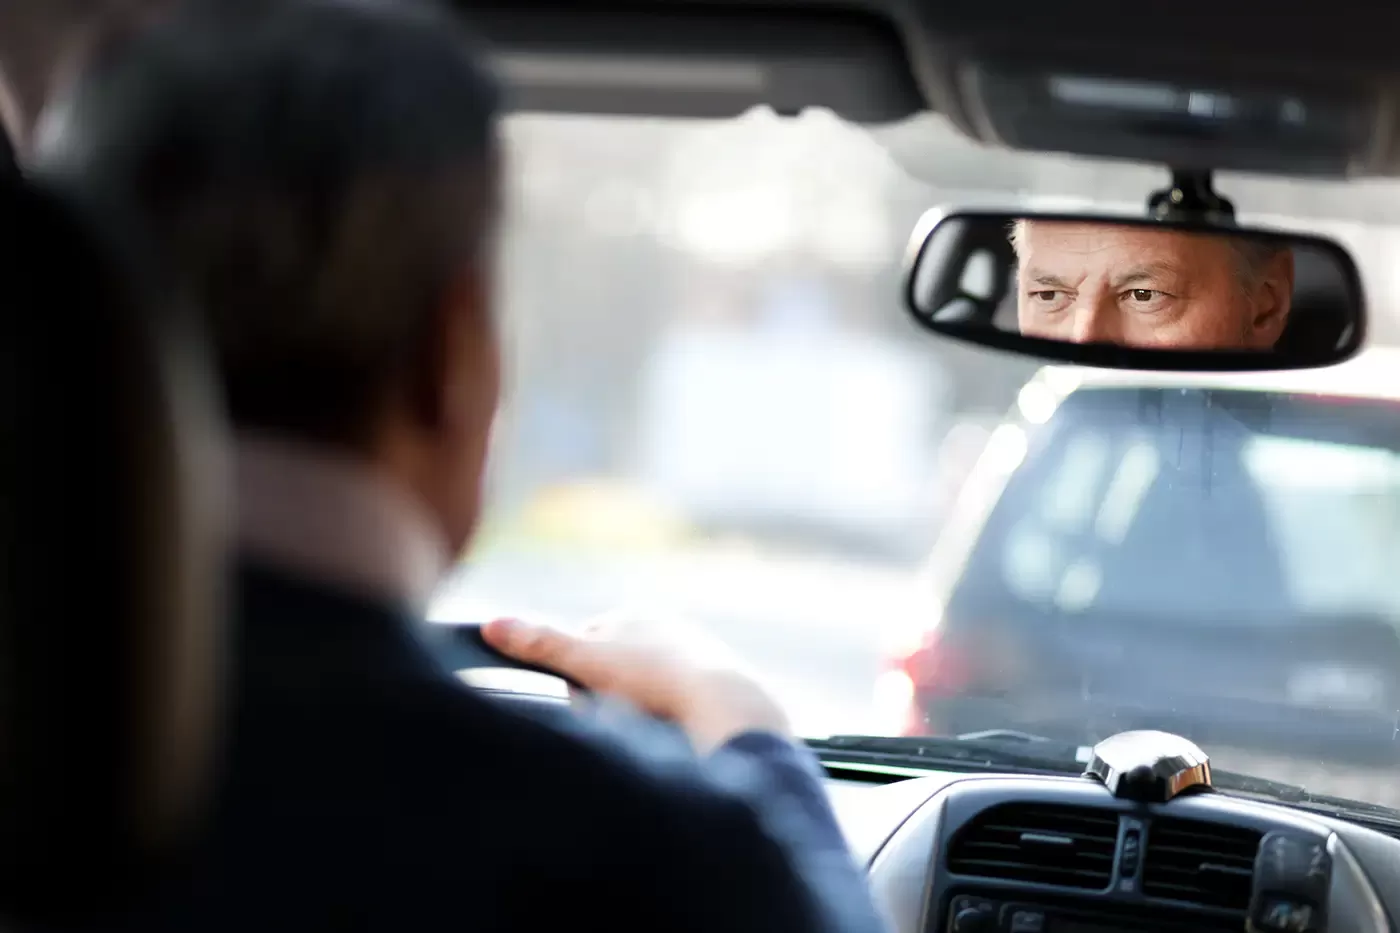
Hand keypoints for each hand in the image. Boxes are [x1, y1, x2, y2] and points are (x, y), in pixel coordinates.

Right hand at [481, 614, 791, 753]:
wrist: (726, 706)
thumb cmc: (654, 679)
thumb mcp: (587, 660)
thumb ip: (539, 644)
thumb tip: (491, 625)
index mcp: (637, 618)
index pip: (585, 648)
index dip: (577, 678)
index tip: (584, 697)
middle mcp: (668, 633)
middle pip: (613, 676)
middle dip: (606, 700)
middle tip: (616, 718)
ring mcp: (695, 661)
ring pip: (644, 698)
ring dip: (638, 717)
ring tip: (649, 730)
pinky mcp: (716, 693)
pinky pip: (677, 716)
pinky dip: (671, 728)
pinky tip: (675, 737)